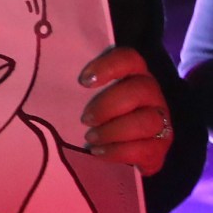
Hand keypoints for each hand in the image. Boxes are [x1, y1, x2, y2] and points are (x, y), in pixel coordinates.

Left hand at [76, 46, 173, 170]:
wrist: (118, 152)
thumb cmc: (96, 118)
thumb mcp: (87, 100)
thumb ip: (78, 90)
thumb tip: (51, 84)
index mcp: (133, 75)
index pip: (130, 59)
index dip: (109, 66)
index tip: (84, 81)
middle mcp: (151, 93)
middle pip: (140, 89)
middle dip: (108, 105)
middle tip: (85, 119)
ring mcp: (160, 120)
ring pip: (147, 121)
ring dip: (114, 131)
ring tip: (91, 139)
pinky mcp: (160, 146)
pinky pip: (146, 149)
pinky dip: (119, 152)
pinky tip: (99, 152)